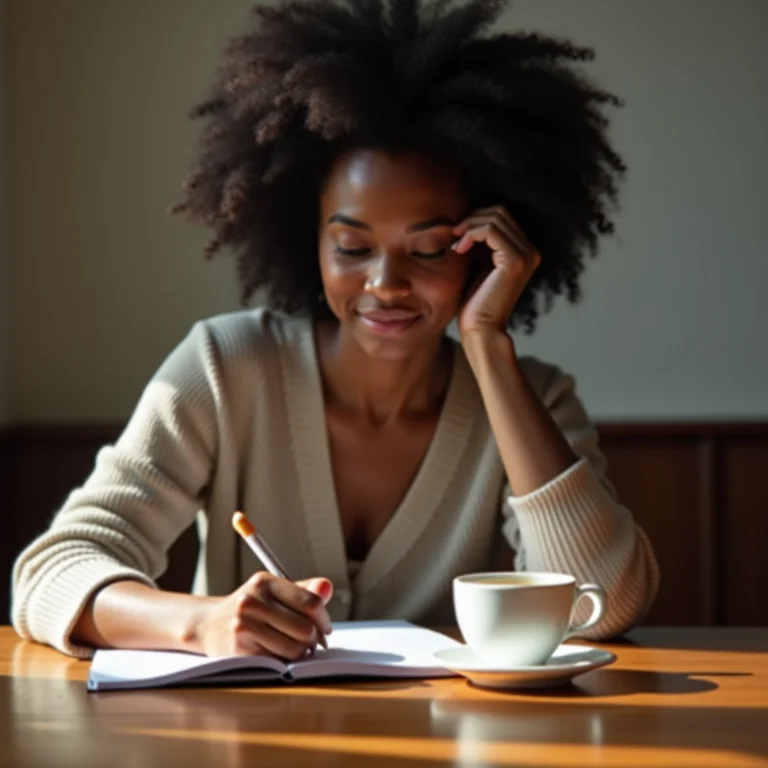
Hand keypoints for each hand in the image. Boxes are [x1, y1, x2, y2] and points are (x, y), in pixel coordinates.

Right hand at [191, 573, 332, 658]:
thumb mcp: (274, 591)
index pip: (310, 602)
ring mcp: (243, 624)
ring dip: (300, 653)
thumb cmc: (251, 607)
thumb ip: (304, 590)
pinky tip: (277, 653)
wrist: (209, 624)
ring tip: (294, 648)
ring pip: (294, 649)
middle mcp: (252, 600)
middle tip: (312, 643)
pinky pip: (277, 661)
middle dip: (314, 639)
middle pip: (305, 628)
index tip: (325, 628)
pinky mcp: (238, 647)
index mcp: (265, 581)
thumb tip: (327, 587)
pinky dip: (283, 661)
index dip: (324, 619)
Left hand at [452, 205, 540, 338]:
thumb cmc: (474, 302)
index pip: (501, 215)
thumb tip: (468, 217)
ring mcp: (526, 255)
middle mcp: (530, 250)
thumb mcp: (477, 264)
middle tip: (454, 236)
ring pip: (495, 217)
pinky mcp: (514, 261)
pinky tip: (459, 249)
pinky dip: (471, 234)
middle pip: (500, 211)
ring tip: (456, 245)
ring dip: (469, 226)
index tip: (457, 235)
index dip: (476, 218)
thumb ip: (479, 243)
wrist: (480, 329)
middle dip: (473, 218)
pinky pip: (490, 230)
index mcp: (524, 251)